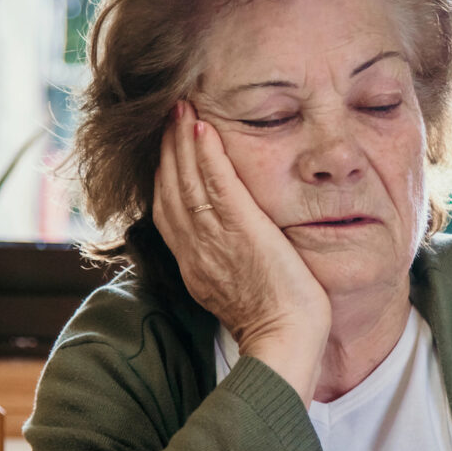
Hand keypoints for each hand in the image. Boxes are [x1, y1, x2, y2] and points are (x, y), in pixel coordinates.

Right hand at [153, 101, 330, 403]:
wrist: (286, 342)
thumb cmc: (274, 321)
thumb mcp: (236, 289)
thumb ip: (224, 262)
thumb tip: (227, 246)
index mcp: (193, 264)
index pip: (168, 209)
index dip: (165, 173)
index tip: (167, 146)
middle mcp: (194, 249)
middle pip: (169, 188)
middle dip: (167, 148)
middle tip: (167, 113)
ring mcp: (215, 239)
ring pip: (187, 180)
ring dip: (182, 140)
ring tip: (181, 108)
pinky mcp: (242, 230)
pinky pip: (216, 183)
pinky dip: (206, 153)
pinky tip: (202, 127)